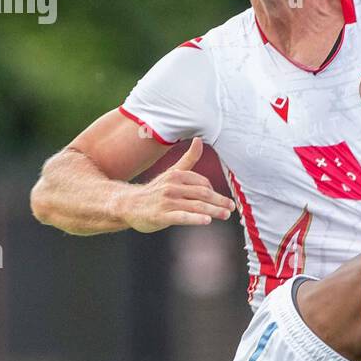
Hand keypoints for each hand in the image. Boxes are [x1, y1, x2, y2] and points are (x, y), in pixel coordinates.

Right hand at [119, 138, 234, 231]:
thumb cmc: (155, 190)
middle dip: (219, 201)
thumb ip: (188, 158)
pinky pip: (182, 217)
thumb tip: (199, 139)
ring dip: (213, 211)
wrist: (129, 205)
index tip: (221, 201)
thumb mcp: (172, 172)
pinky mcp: (161, 216)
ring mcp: (166, 202)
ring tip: (225, 214)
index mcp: (176, 175)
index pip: (202, 183)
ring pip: (195, 206)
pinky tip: (207, 221)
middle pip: (202, 194)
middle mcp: (172, 187)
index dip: (214, 192)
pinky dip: (195, 218)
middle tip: (231, 207)